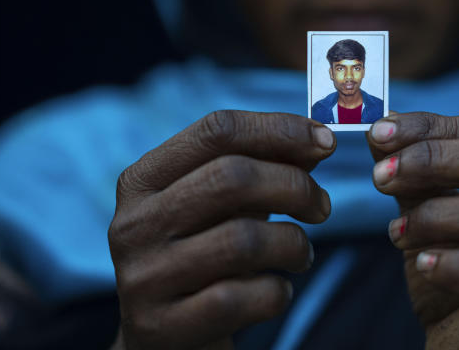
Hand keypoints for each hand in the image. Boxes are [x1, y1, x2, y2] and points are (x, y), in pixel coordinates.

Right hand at [107, 111, 335, 349]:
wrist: (163, 339)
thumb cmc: (203, 257)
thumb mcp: (224, 206)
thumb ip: (265, 168)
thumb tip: (318, 142)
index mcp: (143, 179)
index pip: (216, 130)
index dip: (279, 129)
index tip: (326, 141)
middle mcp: (133, 223)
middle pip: (231, 178)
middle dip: (294, 186)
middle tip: (321, 206)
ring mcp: (143, 277)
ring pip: (242, 240)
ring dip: (291, 244)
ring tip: (301, 254)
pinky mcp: (162, 327)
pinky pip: (241, 298)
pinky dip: (276, 292)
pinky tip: (277, 291)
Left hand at [366, 112, 458, 349]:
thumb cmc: (457, 274)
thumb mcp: (431, 213)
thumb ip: (413, 173)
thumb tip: (379, 127)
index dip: (431, 128)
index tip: (379, 133)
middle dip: (433, 161)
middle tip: (381, 176)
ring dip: (436, 216)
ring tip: (395, 232)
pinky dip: (455, 267)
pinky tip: (423, 265)